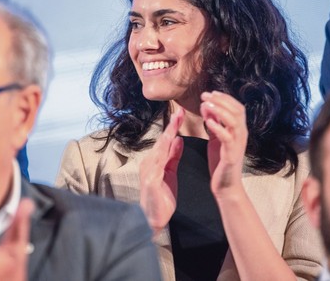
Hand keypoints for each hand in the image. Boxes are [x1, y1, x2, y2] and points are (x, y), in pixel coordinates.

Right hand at [139, 107, 183, 235]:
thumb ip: (173, 156)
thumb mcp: (170, 173)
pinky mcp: (151, 180)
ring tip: (176, 122)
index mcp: (155, 161)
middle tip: (179, 110)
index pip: (165, 140)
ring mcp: (148, 171)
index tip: (180, 112)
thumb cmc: (161, 198)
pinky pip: (159, 163)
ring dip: (168, 134)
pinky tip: (171, 144)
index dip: (173, 126)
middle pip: (162, 140)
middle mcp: (149, 162)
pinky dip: (165, 152)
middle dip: (171, 125)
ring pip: (159, 149)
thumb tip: (178, 139)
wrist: (152, 220)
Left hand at [200, 91, 247, 199]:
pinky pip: (227, 138)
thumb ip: (213, 123)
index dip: (224, 98)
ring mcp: (237, 144)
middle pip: (237, 110)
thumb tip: (207, 107)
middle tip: (205, 95)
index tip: (211, 93)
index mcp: (238, 130)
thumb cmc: (221, 163)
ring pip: (234, 121)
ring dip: (219, 110)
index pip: (236, 107)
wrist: (226, 186)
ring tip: (206, 104)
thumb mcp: (215, 139)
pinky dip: (218, 127)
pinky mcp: (231, 155)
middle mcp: (241, 135)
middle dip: (221, 100)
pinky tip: (208, 122)